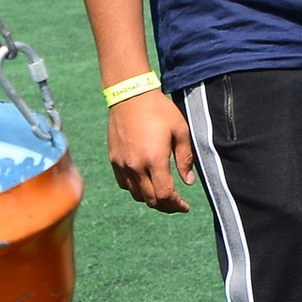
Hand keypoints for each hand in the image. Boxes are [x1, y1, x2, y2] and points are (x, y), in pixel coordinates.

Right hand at [106, 88, 195, 209]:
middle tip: (176, 204)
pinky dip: (137, 189)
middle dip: (166, 206)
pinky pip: (125, 184)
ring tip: (162, 194)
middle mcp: (136, 166)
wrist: (129, 95)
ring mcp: (122, 164)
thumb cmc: (158, 110)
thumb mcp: (180, 130)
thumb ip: (185, 158)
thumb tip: (188, 182)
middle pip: (151, 199)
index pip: (165, 194)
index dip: (177, 205)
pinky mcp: (114, 159)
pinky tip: (146, 183)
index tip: (185, 206)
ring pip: (137, 195)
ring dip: (151, 199)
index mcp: (154, 159)